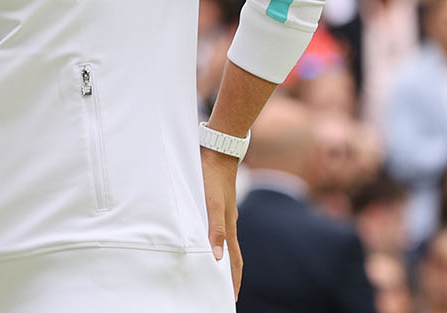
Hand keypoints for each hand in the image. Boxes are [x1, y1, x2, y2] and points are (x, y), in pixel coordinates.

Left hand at [200, 146, 241, 299]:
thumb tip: (218, 258)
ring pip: (226, 240)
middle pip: (232, 253)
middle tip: (227, 290)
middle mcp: (229, 221)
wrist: (218, 148)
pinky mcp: (219, 201)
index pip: (234, 260)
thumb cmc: (212, 175)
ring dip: (224, 257)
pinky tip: (211, 236)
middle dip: (231, 273)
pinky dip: (217, 238)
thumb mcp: (212, 204)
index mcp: (228, 226)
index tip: (233, 297)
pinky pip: (219, 226)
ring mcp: (225, 211)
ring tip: (220, 269)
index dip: (233, 279)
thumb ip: (214, 229)